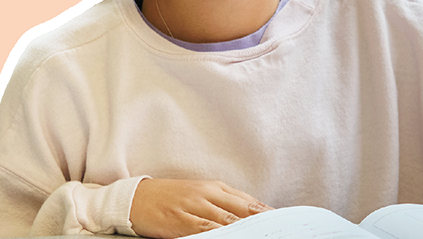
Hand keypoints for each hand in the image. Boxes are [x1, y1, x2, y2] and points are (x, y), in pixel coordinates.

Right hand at [129, 179, 272, 237]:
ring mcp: (195, 206)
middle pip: (244, 210)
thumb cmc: (171, 198)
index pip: (250, 202)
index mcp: (216, 188)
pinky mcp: (181, 220)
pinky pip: (204, 229)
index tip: (285, 224)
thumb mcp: (201, 195)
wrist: (137, 197)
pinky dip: (219, 235)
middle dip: (264, 223)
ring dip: (247, 230)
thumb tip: (251, 216)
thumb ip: (225, 205)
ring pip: (228, 220)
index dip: (269, 214)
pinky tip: (231, 238)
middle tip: (280, 231)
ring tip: (263, 236)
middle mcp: (209, 195)